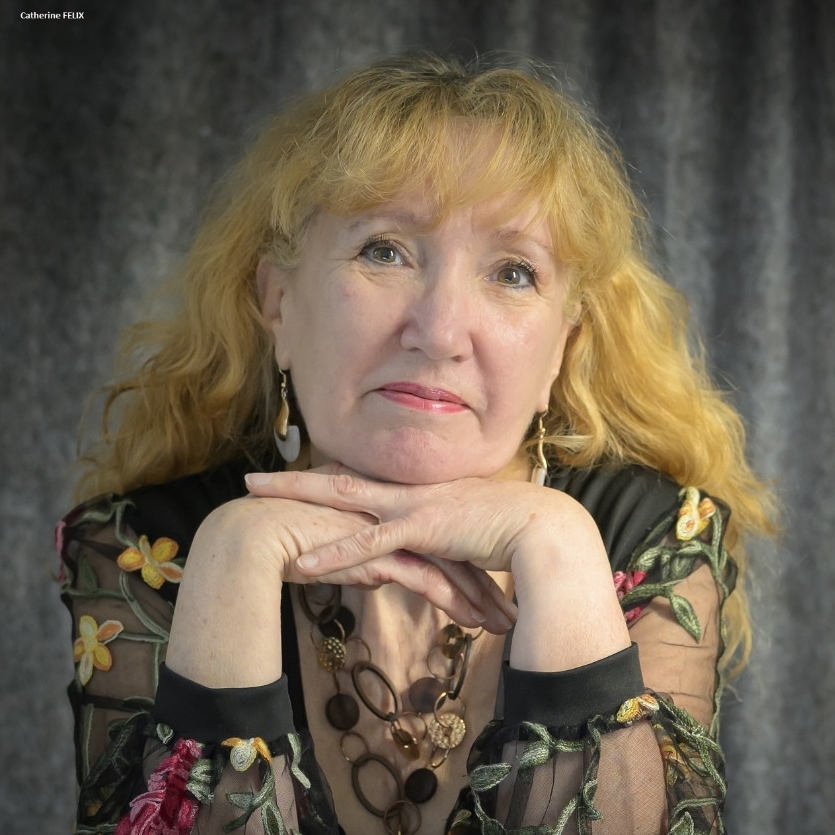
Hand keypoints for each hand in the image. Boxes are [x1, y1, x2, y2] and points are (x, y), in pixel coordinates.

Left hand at [245, 468, 630, 670]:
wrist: (541, 527)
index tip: (299, 477)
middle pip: (339, 477)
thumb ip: (447, 535)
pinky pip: (369, 543)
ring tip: (255, 496)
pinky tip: (302, 564)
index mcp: (417, 489)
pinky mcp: (421, 528)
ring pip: (341, 496)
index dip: (328, 477)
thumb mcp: (469, 528)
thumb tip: (438, 546)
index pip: (363, 480)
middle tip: (253, 480)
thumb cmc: (511, 528)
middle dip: (294, 479)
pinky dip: (334, 554)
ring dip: (296, 497)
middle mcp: (408, 490)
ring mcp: (411, 505)